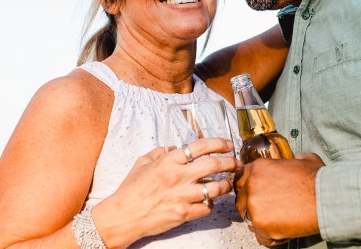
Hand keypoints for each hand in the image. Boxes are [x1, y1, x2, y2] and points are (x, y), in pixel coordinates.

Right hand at [91, 138, 241, 248]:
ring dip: (225, 184)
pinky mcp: (184, 213)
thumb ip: (159, 152)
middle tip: (235, 163)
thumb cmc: (130, 190)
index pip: (200, 146)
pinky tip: (207, 201)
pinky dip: (209, 204)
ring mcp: (183, 196)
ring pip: (216, 188)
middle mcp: (178, 177)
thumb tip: (174, 148)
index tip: (227, 145)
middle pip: (214, 165)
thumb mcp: (142, 163)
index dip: (218, 143)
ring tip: (227, 183)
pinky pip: (206, 207)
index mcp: (168, 161)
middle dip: (230, 162)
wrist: (124, 215)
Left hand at [235, 153, 324, 246]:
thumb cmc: (318, 180)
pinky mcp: (262, 225)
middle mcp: (251, 186)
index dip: (249, 189)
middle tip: (269, 210)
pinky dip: (272, 237)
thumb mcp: (304, 160)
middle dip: (253, 207)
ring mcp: (254, 207)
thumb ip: (291, 161)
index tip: (256, 195)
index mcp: (257, 168)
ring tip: (280, 221)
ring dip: (263, 222)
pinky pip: (261, 237)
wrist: (326, 198)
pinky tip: (284, 232)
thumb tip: (295, 160)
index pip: (240, 180)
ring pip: (250, 219)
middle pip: (242, 201)